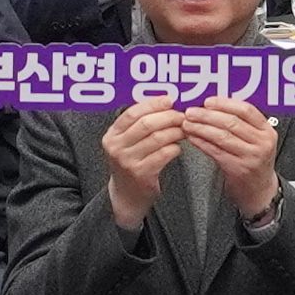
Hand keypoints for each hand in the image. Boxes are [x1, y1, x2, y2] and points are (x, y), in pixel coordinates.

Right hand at [102, 94, 190, 224]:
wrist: (126, 195)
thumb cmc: (130, 163)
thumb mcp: (125, 142)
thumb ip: (138, 124)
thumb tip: (165, 103)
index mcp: (112, 135)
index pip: (133, 112)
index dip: (153, 104)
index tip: (169, 100)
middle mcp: (116, 147)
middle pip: (146, 124)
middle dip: (168, 117)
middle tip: (182, 116)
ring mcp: (128, 162)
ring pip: (158, 138)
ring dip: (175, 132)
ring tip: (183, 130)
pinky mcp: (142, 174)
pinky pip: (164, 154)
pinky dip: (175, 148)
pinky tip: (177, 147)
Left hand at [191, 97, 284, 218]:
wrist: (260, 189)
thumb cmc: (254, 160)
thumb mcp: (256, 139)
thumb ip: (241, 123)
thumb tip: (212, 105)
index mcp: (267, 130)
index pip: (246, 110)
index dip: (224, 103)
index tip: (207, 101)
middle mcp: (262, 143)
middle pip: (231, 122)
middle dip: (207, 115)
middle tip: (191, 112)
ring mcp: (251, 157)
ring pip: (222, 136)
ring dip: (201, 128)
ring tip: (187, 124)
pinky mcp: (238, 169)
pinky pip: (215, 152)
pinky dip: (201, 143)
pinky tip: (192, 138)